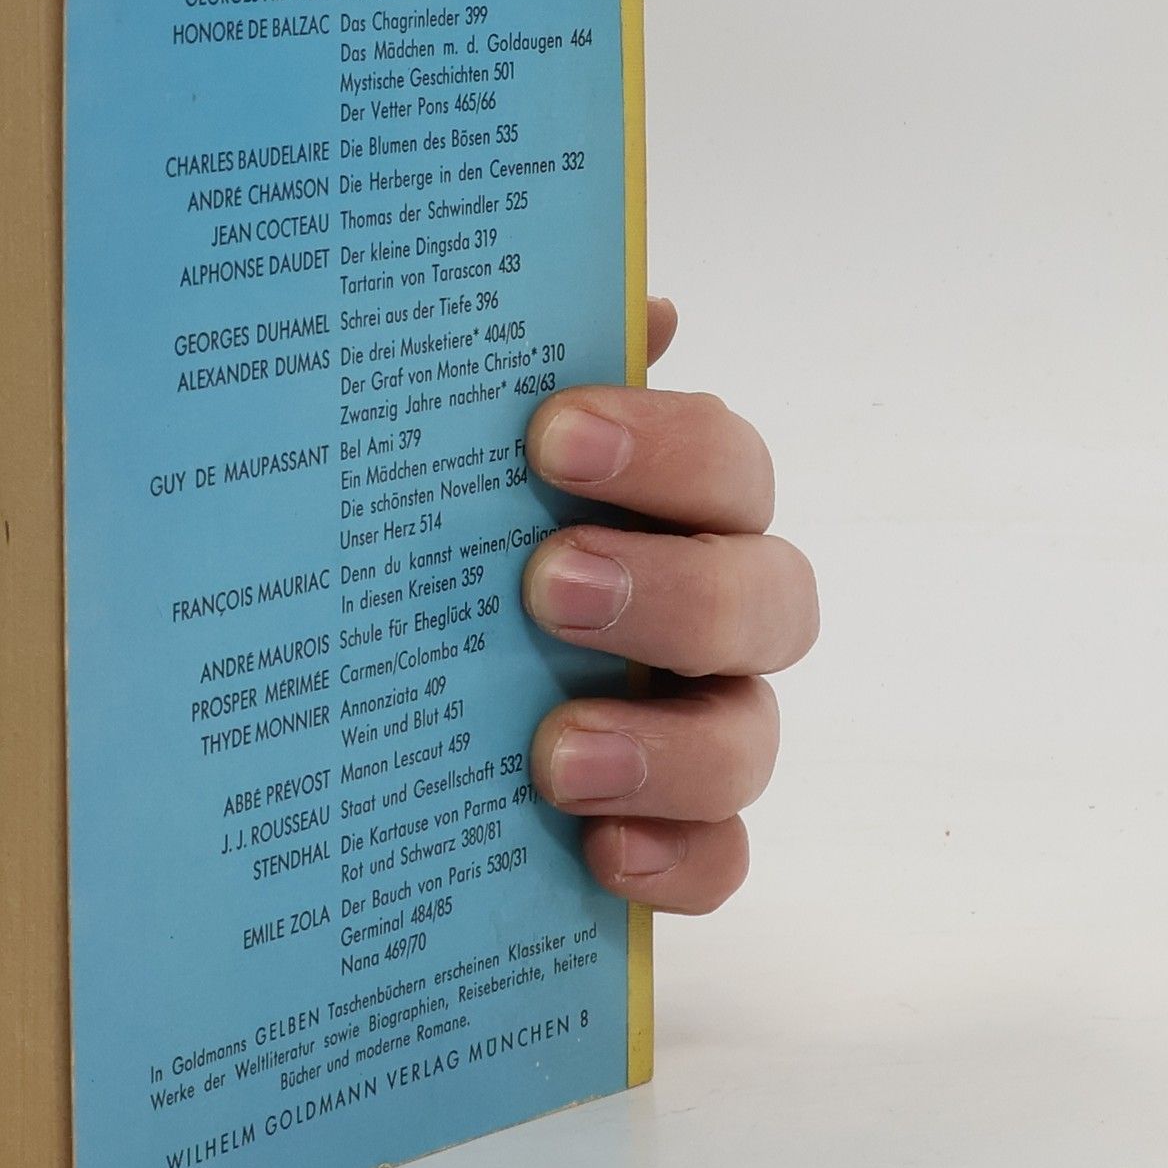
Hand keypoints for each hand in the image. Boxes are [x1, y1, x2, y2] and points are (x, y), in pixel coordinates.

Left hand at [522, 298, 817, 912]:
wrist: (402, 697)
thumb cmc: (463, 542)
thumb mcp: (468, 463)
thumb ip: (523, 379)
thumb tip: (636, 306)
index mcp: (676, 511)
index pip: (721, 461)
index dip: (661, 444)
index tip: (547, 436)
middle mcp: (714, 610)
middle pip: (765, 596)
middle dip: (668, 591)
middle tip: (545, 585)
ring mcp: (705, 725)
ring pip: (750, 736)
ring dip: (667, 746)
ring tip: (554, 756)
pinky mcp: (678, 829)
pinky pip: (722, 859)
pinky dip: (676, 861)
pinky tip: (599, 854)